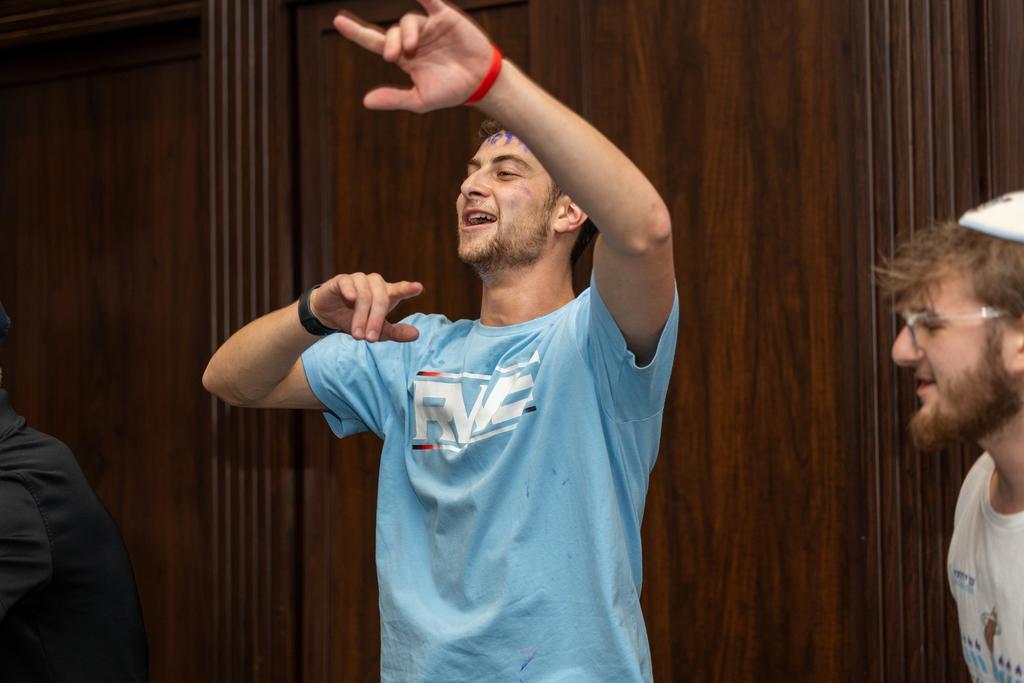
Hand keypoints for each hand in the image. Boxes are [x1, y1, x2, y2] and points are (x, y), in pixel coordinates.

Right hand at [311, 273, 423, 341]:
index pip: (400, 290)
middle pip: (380, 299)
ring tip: (357, 335)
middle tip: (370, 339)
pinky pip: (348, 283)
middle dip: (375, 321)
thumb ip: (396, 332)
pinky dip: (350, 291)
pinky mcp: (342, 280)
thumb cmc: (357, 320)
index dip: (408, 289)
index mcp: (387, 294)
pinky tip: (350, 299)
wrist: (328, 315)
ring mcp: (359, 280)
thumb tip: (416, 335)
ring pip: (364, 295)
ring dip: (361, 317)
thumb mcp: (377, 331)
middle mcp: (375, 284)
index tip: (418, 288)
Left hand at [333, 0, 494, 111]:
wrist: (480, 83)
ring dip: (406, 33)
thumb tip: (366, 101)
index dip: (356, 32)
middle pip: (391, 33)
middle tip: (393, 57)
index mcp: (404, 58)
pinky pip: (430, 0)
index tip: (338, 22)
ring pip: (407, 20)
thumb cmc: (451, 92)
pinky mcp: (444, 17)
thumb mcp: (420, 100)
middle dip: (390, 42)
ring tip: (412, 48)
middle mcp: (413, 39)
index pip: (375, 42)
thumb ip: (394, 98)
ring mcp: (428, 26)